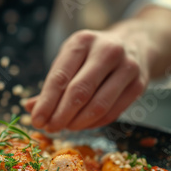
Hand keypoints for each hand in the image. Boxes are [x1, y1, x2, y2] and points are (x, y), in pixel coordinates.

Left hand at [25, 30, 147, 131]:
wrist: (135, 42)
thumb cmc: (92, 55)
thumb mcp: (70, 60)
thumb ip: (51, 84)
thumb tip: (30, 108)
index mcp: (82, 42)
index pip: (60, 77)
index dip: (46, 102)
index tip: (36, 120)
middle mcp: (107, 50)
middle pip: (79, 92)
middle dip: (61, 115)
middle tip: (49, 128)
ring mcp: (127, 66)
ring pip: (98, 105)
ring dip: (77, 123)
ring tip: (65, 128)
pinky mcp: (140, 83)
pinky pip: (113, 112)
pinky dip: (94, 124)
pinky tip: (82, 125)